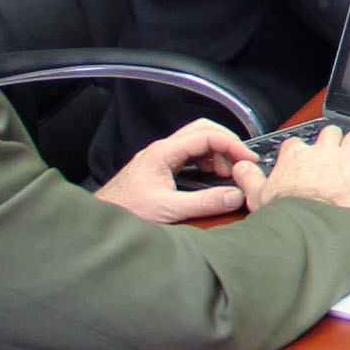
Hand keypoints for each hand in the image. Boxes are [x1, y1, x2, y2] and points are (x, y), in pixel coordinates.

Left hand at [94, 119, 255, 222]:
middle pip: (203, 130)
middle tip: (241, 163)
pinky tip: (212, 177)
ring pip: (198, 140)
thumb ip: (204, 203)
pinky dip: (208, 161)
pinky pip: (191, 154)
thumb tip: (235, 196)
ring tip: (227, 174)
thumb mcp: (168, 210)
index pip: (206, 135)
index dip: (232, 144)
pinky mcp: (162, 166)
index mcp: (163, 152)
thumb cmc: (126, 211)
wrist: (101, 219)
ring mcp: (162, 156)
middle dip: (227, 144)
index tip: (248, 159)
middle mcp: (163, 149)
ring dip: (217, 153)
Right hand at [238, 124, 349, 212]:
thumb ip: (249, 178)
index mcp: (296, 156)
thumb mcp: (257, 196)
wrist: (309, 228)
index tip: (302, 160)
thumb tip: (240, 168)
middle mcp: (322, 152)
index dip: (301, 151)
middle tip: (333, 153)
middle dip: (333, 140)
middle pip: (330, 132)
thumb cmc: (284, 215)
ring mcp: (345, 161)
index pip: (297, 143)